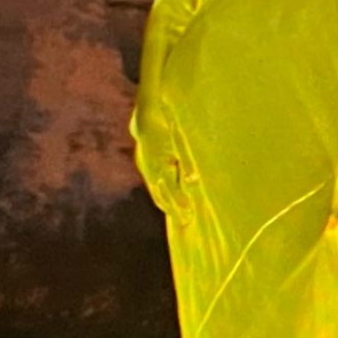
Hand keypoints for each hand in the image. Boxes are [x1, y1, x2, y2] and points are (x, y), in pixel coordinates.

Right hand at [131, 103, 193, 225]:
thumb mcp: (180, 143)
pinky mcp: (143, 166)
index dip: (180, 202)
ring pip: (156, 193)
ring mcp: (144, 168)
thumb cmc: (169, 127)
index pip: (170, 189)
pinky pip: (153, 187)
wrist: (148, 115)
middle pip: (161, 195)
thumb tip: (193, 180)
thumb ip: (186, 162)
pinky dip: (162, 196)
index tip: (191, 213)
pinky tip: (171, 203)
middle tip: (187, 221)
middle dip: (174, 209)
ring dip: (168, 205)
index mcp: (158, 164)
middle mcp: (148, 169)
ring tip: (180, 217)